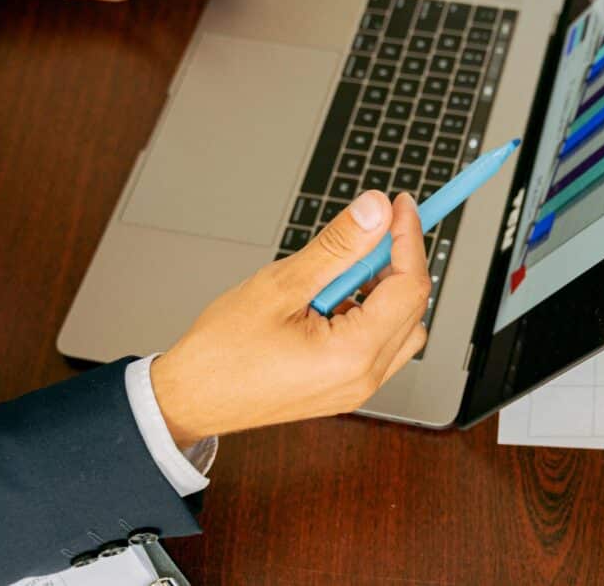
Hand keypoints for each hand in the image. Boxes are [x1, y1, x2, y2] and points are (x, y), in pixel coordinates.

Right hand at [150, 191, 430, 446]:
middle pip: (412, 306)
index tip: (399, 205)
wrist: (191, 398)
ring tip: (338, 270)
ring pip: (400, 326)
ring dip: (382, 288)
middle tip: (369, 228)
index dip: (408, 238)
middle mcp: (364, 378)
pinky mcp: (344, 387)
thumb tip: (376, 211)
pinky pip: (378, 343)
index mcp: (353, 356)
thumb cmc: (223, 351)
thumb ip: (338, 245)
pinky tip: (329, 298)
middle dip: (396, 260)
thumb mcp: (281, 284)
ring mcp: (356, 387)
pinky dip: (367, 311)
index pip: (410, 287)